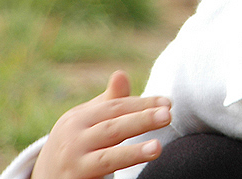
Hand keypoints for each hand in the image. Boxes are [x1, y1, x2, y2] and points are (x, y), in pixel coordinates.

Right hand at [31, 70, 171, 178]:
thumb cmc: (76, 143)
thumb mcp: (88, 121)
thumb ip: (110, 102)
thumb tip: (121, 73)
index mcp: (78, 118)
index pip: (115, 107)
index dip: (142, 104)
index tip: (168, 103)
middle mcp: (73, 138)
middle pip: (113, 128)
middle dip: (141, 120)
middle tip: (167, 115)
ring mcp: (74, 163)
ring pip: (108, 157)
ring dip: (133, 152)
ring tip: (157, 147)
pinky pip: (102, 176)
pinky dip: (120, 173)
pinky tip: (136, 175)